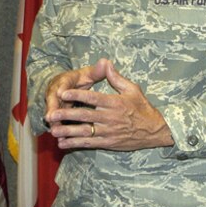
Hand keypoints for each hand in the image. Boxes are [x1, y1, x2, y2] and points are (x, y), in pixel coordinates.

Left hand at [45, 59, 172, 150]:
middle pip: (84, 116)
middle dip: (66, 115)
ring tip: (53, 131)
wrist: (154, 130)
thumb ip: (116, 78)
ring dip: (67, 132)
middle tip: (51, 115)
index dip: (77, 95)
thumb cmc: (142, 108)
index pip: (92, 98)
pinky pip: (89, 143)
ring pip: (84, 132)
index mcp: (114, 103)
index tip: (63, 93)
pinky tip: (63, 143)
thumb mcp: (132, 89)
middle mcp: (110, 118)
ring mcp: (108, 132)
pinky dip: (75, 144)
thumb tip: (106, 62)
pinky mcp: (107, 142)